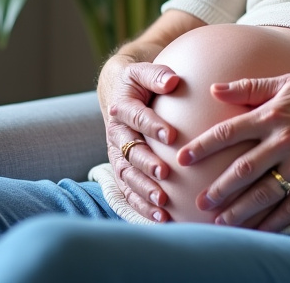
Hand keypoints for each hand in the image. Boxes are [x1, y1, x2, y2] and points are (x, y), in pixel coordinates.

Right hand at [98, 55, 180, 221]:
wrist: (119, 94)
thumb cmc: (139, 83)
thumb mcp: (143, 71)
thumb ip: (156, 75)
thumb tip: (173, 81)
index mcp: (121, 107)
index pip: (137, 117)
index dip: (152, 126)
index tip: (171, 136)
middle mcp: (116, 133)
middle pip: (130, 151)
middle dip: (146, 164)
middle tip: (164, 173)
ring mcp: (117, 154)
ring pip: (127, 176)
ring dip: (143, 190)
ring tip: (162, 203)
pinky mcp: (122, 170)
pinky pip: (128, 191)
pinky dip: (141, 206)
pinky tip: (160, 218)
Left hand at [178, 74, 289, 231]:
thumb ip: (251, 86)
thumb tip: (215, 88)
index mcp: (273, 114)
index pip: (229, 132)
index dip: (203, 147)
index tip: (183, 159)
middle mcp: (284, 141)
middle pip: (243, 170)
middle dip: (218, 189)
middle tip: (198, 203)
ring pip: (264, 193)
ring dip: (239, 210)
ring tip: (219, 222)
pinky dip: (274, 221)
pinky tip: (259, 231)